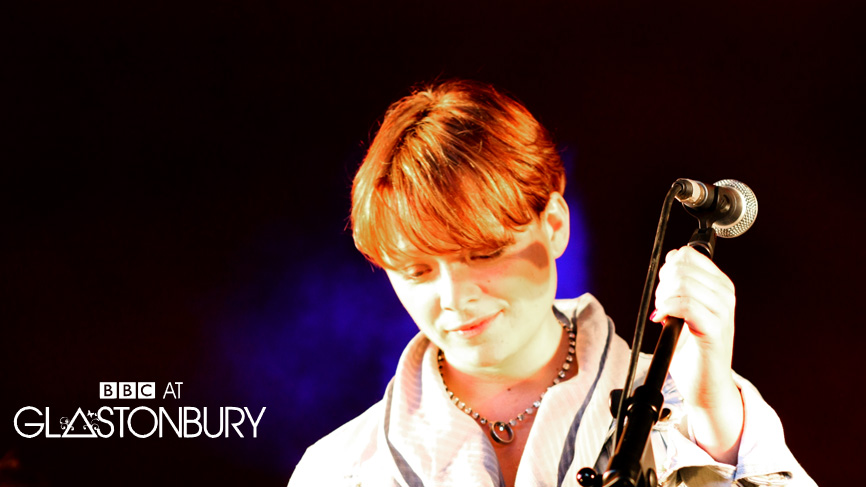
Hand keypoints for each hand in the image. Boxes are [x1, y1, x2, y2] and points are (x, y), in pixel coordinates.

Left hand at [650, 245, 743, 463]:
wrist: (707, 386)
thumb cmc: (694, 351)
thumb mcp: (686, 310)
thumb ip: (681, 285)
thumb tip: (670, 261)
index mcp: (720, 285)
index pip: (689, 255)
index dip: (668, 267)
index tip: (664, 287)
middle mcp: (725, 295)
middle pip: (682, 267)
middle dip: (662, 283)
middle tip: (661, 304)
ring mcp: (723, 312)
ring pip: (682, 284)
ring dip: (663, 297)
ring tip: (662, 313)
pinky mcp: (714, 329)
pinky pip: (685, 305)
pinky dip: (667, 309)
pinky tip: (661, 319)